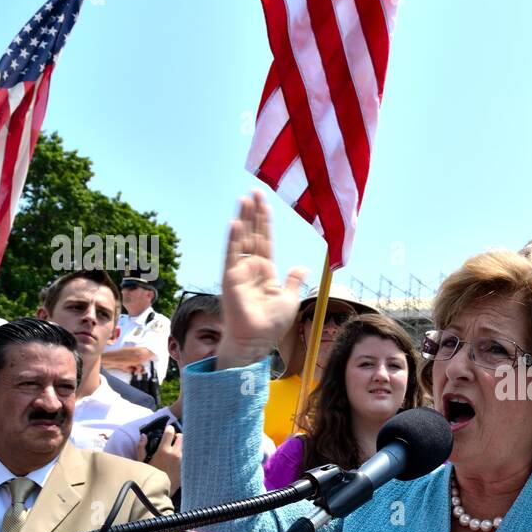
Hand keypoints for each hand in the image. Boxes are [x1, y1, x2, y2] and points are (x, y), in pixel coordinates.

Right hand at [137, 426, 182, 492]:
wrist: (160, 492)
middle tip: (173, 440)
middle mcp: (176, 454)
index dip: (169, 429)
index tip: (168, 430)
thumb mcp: (142, 462)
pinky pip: (189, 455)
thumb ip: (142, 447)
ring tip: (177, 448)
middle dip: (177, 436)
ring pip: (187, 445)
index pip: (170, 432)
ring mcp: (183, 461)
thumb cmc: (149, 476)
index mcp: (164, 451)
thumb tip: (143, 435)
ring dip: (182, 445)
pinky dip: (186, 453)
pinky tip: (181, 457)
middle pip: (182, 437)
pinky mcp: (187, 467)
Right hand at [216, 191, 309, 368]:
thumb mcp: (290, 299)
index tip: (264, 202)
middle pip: (253, 235)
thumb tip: (301, 266)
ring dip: (243, 220)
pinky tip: (235, 223)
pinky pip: (232, 255)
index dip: (265, 221)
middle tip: (254, 191)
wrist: (257, 340)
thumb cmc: (272, 323)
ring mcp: (239, 272)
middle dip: (254, 214)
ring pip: (242, 240)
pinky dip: (233, 239)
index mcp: (265, 271)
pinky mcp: (230, 279)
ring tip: (244, 199)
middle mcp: (251, 268)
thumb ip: (294, 280)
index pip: (265, 240)